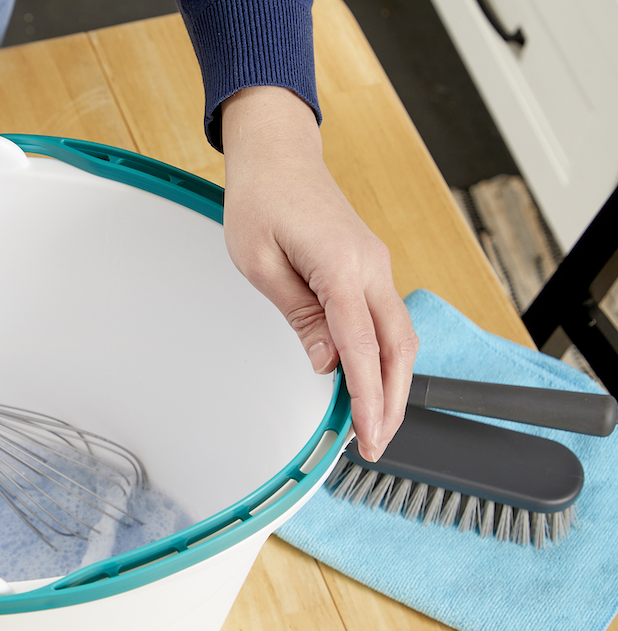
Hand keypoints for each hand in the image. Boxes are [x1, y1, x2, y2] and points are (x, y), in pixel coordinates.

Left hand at [220, 87, 418, 460]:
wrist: (277, 156)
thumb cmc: (260, 201)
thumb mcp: (260, 264)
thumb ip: (299, 315)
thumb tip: (326, 362)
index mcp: (342, 266)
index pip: (363, 347)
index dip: (369, 398)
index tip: (367, 435)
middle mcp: (370, 265)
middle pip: (398, 347)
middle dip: (392, 401)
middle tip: (376, 444)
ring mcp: (375, 265)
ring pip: (400, 335)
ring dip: (393, 383)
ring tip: (377, 424)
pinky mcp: (368, 266)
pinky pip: (386, 319)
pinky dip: (384, 357)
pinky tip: (371, 382)